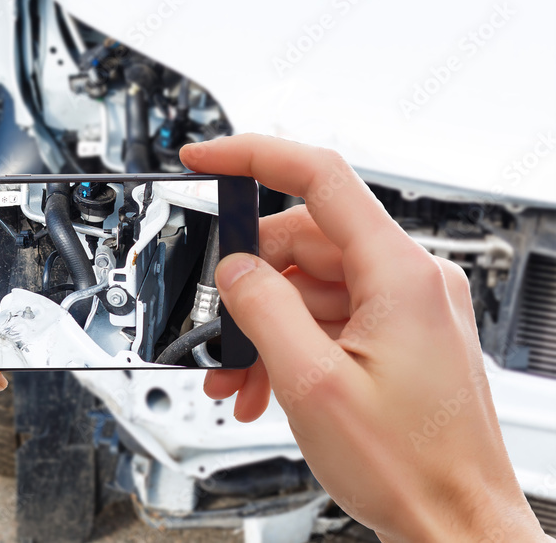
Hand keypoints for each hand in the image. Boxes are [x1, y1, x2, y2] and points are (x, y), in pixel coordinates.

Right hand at [182, 134, 549, 542]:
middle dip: (248, 280)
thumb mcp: (311, 383)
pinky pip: (329, 317)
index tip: (204, 157)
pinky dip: (290, 343)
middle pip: (304, 241)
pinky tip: (263, 384)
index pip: (319, 177)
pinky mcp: (399, 336)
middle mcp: (410, 280)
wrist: (457, 527)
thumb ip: (263, 309)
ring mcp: (407, 309)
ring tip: (237, 376)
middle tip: (216, 324)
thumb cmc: (412, 467)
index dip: (253, 156)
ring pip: (310, 286)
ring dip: (264, 325)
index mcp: (399, 273)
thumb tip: (234, 269)